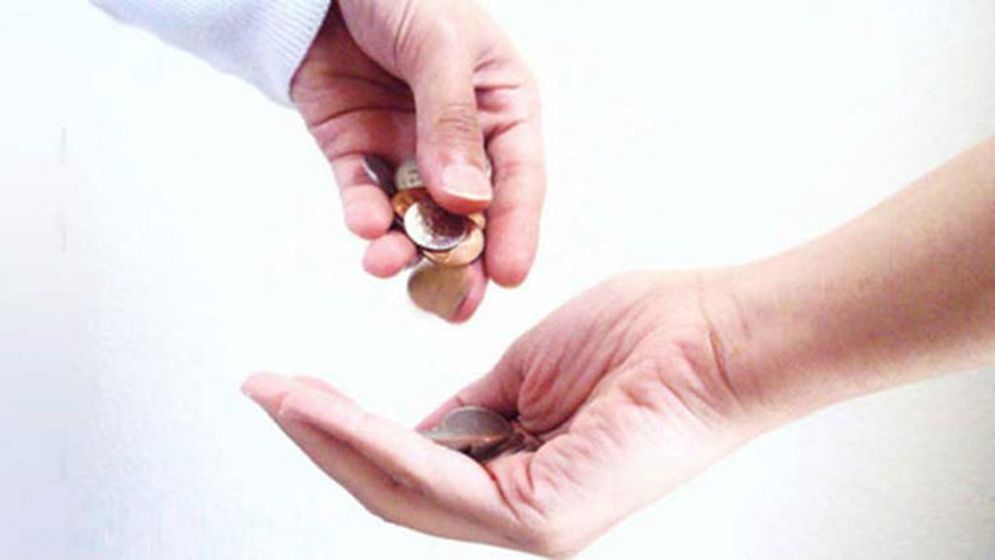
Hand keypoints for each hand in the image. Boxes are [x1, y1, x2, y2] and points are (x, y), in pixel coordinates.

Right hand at [243, 271, 766, 555]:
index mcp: (519, 474)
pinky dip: (374, 442)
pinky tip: (327, 409)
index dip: (345, 431)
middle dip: (321, 437)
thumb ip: (473, 410)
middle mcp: (520, 511)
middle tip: (262, 390)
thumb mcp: (530, 373)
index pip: (412, 467)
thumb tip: (416, 427)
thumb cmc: (643, 340)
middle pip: (394, 487)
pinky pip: (437, 479)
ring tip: (278, 394)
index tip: (293, 387)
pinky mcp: (544, 519)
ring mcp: (533, 523)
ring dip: (331, 438)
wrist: (717, 333)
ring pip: (403, 490)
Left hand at [291, 0, 543, 320]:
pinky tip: (363, 226)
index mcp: (502, 108)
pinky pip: (363, 194)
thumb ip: (451, 122)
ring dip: (404, 246)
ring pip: (414, 214)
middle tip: (454, 306)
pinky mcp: (357, 150)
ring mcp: (407, 147)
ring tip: (388, 264)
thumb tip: (468, 200)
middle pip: (469, 213)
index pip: (519, 179)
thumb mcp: (439, 46)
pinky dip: (363, 215)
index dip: (516, 230)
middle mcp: (460, 138)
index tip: (508, 277)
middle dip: (461, 260)